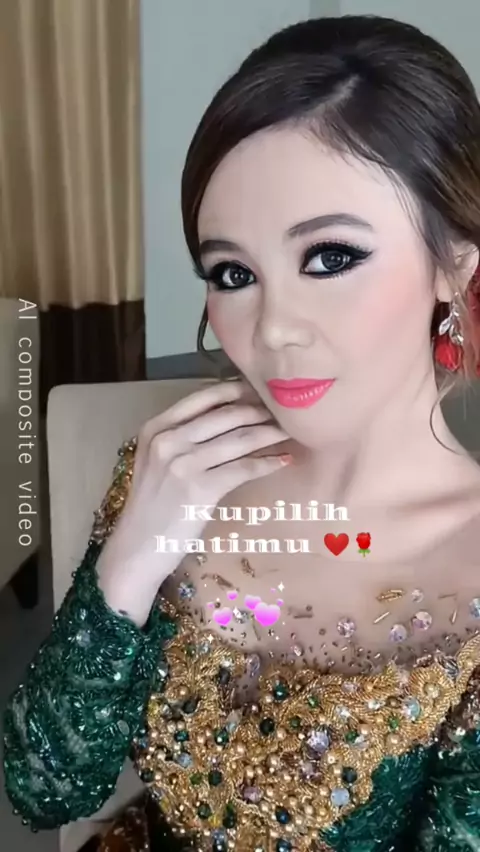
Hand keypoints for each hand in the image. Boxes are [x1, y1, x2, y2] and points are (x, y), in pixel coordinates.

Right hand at [96, 380, 290, 625]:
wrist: (138, 546)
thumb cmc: (153, 504)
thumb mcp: (158, 461)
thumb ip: (184, 437)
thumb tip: (231, 416)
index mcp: (156, 427)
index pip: (202, 398)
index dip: (236, 390)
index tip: (261, 390)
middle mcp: (168, 440)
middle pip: (226, 415)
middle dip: (259, 410)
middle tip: (284, 410)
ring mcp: (183, 464)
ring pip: (239, 439)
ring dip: (270, 433)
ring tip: (290, 430)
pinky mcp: (200, 489)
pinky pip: (243, 468)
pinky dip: (267, 462)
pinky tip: (283, 459)